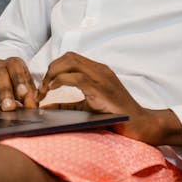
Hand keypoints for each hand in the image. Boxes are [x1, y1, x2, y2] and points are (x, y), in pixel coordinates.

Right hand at [0, 56, 37, 109]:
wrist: (3, 73)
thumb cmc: (15, 83)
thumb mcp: (24, 88)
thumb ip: (28, 97)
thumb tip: (31, 107)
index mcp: (15, 65)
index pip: (18, 70)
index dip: (20, 81)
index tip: (23, 93)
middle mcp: (0, 65)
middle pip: (2, 74)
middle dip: (5, 91)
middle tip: (8, 106)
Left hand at [37, 52, 181, 146]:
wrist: (140, 124)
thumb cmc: (116, 117)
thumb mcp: (88, 108)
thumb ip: (68, 105)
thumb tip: (46, 106)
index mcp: (98, 70)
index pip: (71, 58)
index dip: (54, 68)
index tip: (43, 85)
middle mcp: (99, 69)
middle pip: (68, 57)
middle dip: (50, 69)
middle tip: (41, 88)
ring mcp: (101, 77)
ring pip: (70, 62)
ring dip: (52, 74)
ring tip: (45, 89)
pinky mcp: (101, 88)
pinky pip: (77, 77)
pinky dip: (60, 80)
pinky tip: (53, 89)